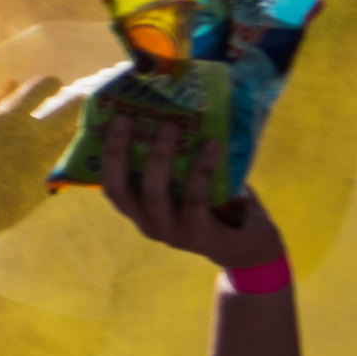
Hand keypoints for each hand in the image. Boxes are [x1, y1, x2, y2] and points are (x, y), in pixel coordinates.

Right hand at [84, 98, 275, 278]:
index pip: (111, 186)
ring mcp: (173, 233)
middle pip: (121, 190)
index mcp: (141, 210)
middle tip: (127, 118)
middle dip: (120, 152)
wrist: (250, 247)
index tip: (111, 120)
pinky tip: (212, 145)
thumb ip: (178, 160)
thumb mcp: (188, 183)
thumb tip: (173, 108)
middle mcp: (149, 224)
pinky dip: (202, 169)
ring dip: (160, 156)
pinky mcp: (201, 236)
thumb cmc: (215, 206)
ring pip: (155, 194)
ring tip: (170, 125)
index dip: (106, 155)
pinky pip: (195, 198)